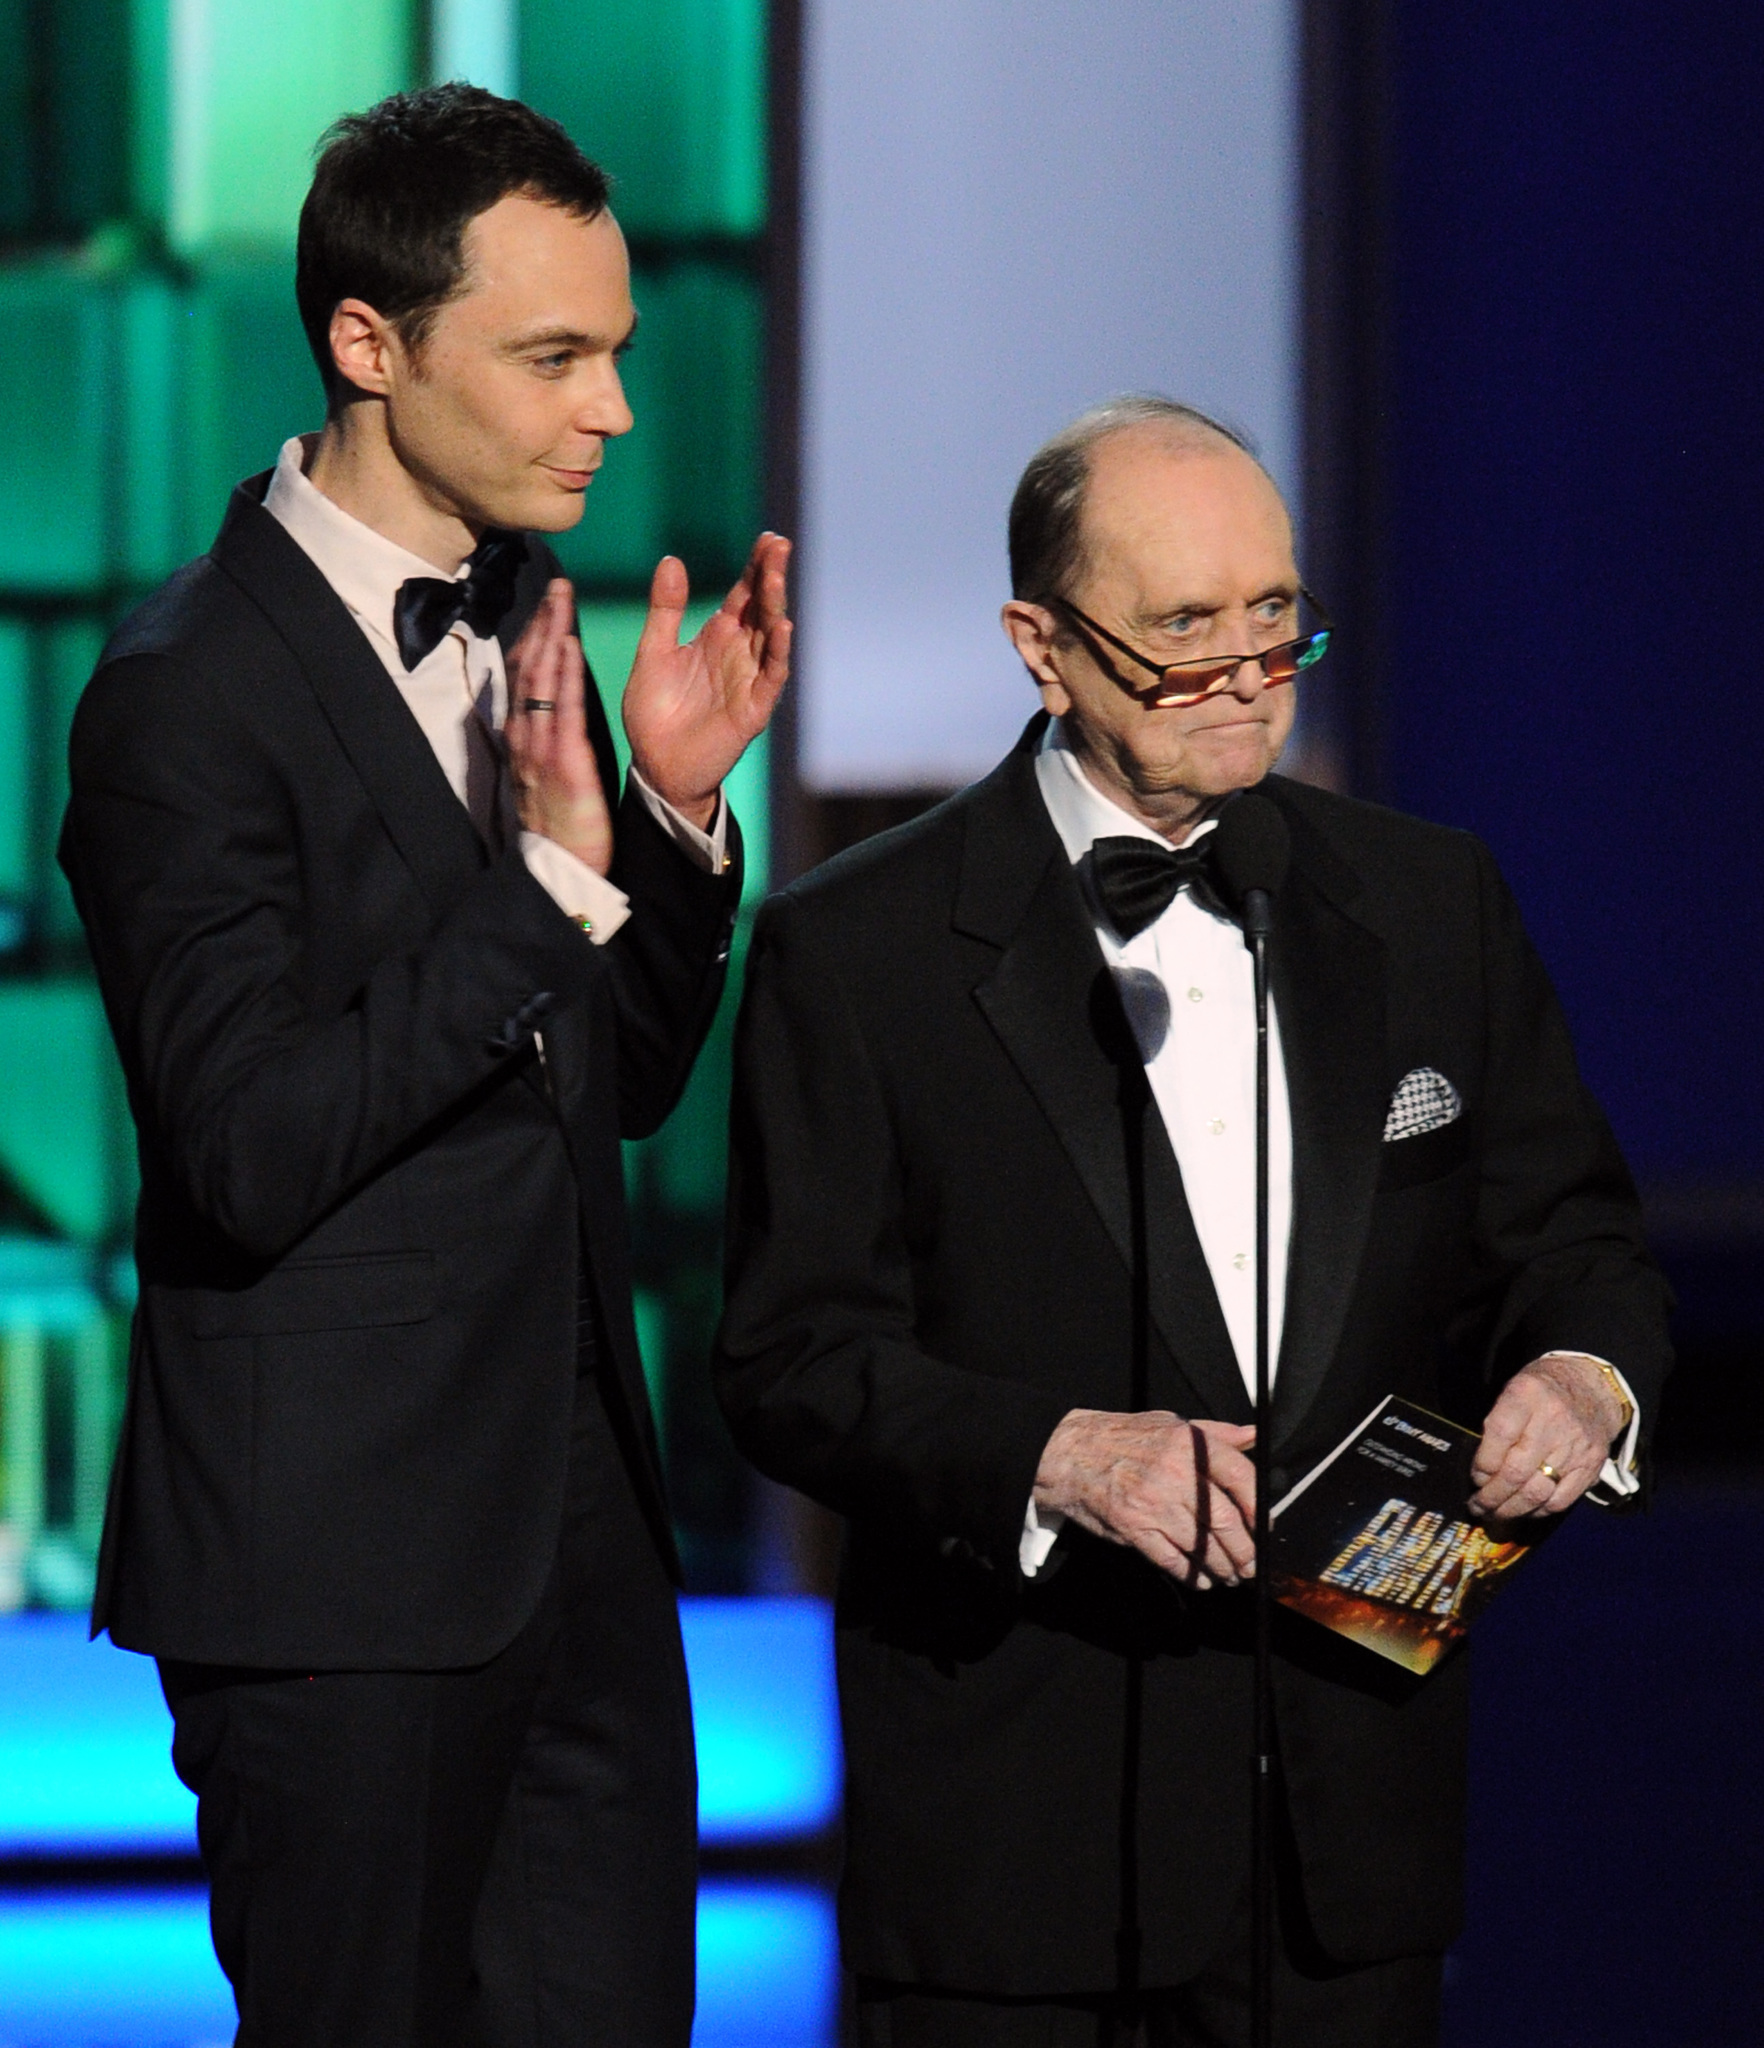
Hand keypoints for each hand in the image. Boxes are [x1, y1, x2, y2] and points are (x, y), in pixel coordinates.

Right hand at [505, 579, 613, 873]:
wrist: (559, 863)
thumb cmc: (558, 818)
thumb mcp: (544, 768)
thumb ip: (543, 733)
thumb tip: (547, 702)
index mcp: (523, 734)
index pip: (524, 674)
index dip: (534, 635)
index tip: (548, 603)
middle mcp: (524, 733)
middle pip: (528, 666)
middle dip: (542, 623)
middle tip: (557, 585)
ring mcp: (539, 745)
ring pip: (538, 680)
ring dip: (549, 636)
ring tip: (562, 601)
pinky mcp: (562, 760)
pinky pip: (561, 710)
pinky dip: (562, 676)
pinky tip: (568, 647)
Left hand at [622, 533, 792, 828]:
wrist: (656, 767)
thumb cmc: (655, 713)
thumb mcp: (653, 652)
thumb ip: (665, 610)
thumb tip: (671, 560)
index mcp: (717, 637)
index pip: (743, 594)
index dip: (755, 566)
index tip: (767, 538)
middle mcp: (738, 654)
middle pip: (762, 607)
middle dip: (771, 576)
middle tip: (778, 544)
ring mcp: (749, 680)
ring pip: (769, 636)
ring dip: (776, 606)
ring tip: (776, 575)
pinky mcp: (752, 709)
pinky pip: (770, 676)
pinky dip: (777, 652)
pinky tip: (782, 627)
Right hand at [1033, 1408, 1257, 1587]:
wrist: (1070, 1453)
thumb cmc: (1123, 1438)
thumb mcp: (1170, 1423)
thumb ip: (1216, 1433)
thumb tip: (1254, 1433)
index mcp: (1187, 1443)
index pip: (1240, 1477)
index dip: (1259, 1508)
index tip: (1265, 1527)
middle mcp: (1174, 1472)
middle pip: (1225, 1521)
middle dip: (1245, 1550)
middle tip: (1250, 1565)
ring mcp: (1153, 1502)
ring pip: (1202, 1545)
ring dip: (1222, 1567)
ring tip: (1230, 1574)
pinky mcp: (1133, 1527)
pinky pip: (1172, 1560)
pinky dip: (1191, 1575)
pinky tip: (1200, 1579)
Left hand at [1470, 1354, 1626, 1521]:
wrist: (1593, 1387)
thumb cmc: (1542, 1390)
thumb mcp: (1514, 1389)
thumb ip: (1497, 1422)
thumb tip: (1480, 1469)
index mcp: (1528, 1395)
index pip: (1499, 1435)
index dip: (1482, 1464)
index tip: (1474, 1478)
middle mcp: (1553, 1422)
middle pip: (1516, 1472)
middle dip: (1491, 1496)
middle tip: (1478, 1506)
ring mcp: (1575, 1447)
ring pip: (1537, 1492)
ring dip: (1511, 1510)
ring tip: (1495, 1514)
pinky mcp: (1590, 1467)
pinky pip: (1561, 1500)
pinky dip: (1539, 1511)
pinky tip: (1525, 1510)